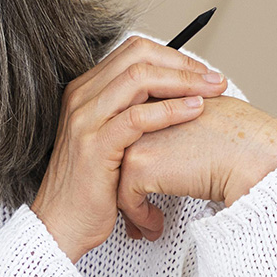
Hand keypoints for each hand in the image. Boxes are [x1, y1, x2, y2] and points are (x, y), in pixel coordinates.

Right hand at [30, 36, 230, 261]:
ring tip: (212, 90)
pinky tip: (195, 111)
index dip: (172, 56)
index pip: (132, 51)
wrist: (61, 224)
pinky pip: (138, 117)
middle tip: (214, 78)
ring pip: (139, 78)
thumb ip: (130, 113)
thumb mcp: (110, 140)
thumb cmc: (92, 188)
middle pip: (138, 56)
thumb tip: (173, 97)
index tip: (200, 72)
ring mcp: (85, 120)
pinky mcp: (95, 145)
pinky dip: (171, 109)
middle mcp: (81, 98)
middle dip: (182, 63)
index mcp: (85, 91)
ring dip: (182, 81)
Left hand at [116, 96, 276, 239]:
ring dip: (130, 207)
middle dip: (123, 186)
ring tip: (141, 225)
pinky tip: (156, 229)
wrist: (254, 153)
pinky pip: (126, 199)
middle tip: (132, 210)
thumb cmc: (242, 137)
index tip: (140, 185)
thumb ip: (181, 126)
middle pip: (117, 156)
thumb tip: (175, 147)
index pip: (130, 132)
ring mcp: (135, 139)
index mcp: (157, 100)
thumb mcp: (205, 121)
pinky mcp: (139, 165)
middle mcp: (140, 115)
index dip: (132, 160)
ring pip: (116, 178)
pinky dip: (140, 218)